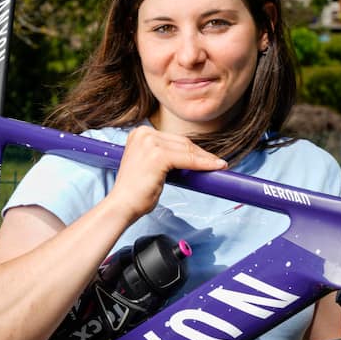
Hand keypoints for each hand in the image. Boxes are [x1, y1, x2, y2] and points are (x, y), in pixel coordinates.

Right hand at [109, 125, 226, 222]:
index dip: (193, 149)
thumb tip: (191, 158)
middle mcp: (144, 133)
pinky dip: (203, 164)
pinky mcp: (158, 155)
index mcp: (140, 133)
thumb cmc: (136, 192)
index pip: (174, 139)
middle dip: (201, 153)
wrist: (122, 206)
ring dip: (205, 159)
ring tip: (218, 166)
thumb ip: (165, 156)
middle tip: (216, 163)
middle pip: (182, 142)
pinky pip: (188, 159)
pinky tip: (215, 167)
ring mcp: (150, 143)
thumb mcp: (150, 166)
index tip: (207, 157)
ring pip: (187, 150)